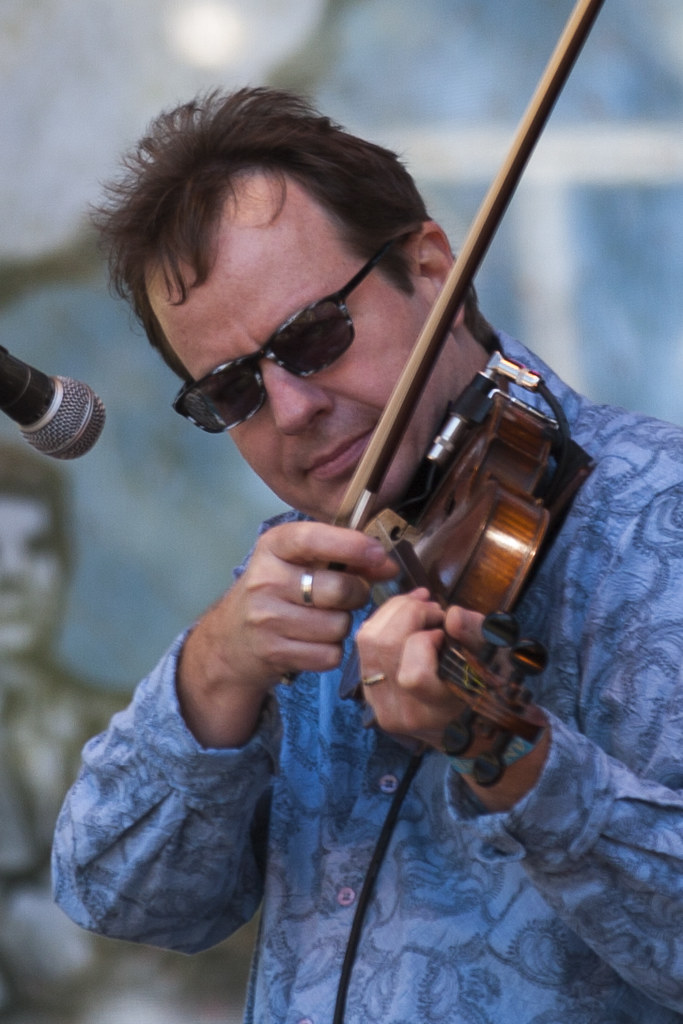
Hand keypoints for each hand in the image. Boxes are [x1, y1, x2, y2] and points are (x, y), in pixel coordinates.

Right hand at [177, 521, 397, 746]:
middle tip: (345, 596)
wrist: (230, 639)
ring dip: (342, 625)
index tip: (378, 555)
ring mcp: (266, 619)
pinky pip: (330, 654)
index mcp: (272, 547)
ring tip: (323, 620)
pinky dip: (331, 651)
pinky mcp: (273, 653)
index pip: (314, 538)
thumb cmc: (276, 591)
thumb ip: (343, 556)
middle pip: (339, 589)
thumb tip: (389, 566)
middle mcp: (265, 580)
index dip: (352, 545)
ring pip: (339, 625)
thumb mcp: (298, 561)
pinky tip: (313, 642)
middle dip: (355, 594)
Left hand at [356, 589, 548, 807]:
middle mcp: (399, 712)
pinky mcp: (367, 690)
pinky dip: (383, 621)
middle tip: (433, 608)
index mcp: (433, 713)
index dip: (426, 641)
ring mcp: (378, 703)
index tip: (445, 633)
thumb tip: (453, 615)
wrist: (461, 728)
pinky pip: (363, 644)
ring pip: (366, 640)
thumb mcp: (491, 662)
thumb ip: (476, 637)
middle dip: (409, 612)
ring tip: (420, 606)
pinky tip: (405, 615)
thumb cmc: (481, 689)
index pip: (413, 676)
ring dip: (394, 611)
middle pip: (383, 646)